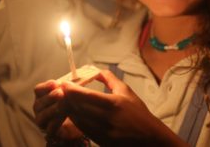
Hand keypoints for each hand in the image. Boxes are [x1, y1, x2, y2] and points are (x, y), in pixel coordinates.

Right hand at [34, 80, 84, 142]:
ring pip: (42, 116)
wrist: (82, 120)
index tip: (56, 84)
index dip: (46, 87)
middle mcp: (39, 109)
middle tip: (60, 93)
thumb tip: (65, 84)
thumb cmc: (75, 102)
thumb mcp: (72, 92)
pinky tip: (64, 117)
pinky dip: (56, 123)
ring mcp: (43, 122)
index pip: (38, 90)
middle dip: (50, 98)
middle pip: (39, 103)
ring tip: (63, 105)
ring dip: (52, 110)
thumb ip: (68, 87)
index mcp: (42, 96)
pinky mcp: (50, 132)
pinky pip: (49, 129)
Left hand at [59, 70, 185, 145]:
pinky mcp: (101, 141)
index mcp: (114, 104)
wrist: (149, 138)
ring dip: (69, 110)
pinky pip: (83, 129)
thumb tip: (96, 70)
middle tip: (60, 92)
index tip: (64, 84)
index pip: (87, 96)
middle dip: (67, 99)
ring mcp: (103, 132)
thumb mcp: (126, 92)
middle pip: (79, 108)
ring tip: (65, 102)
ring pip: (78, 120)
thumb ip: (110, 79)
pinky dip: (76, 120)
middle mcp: (107, 119)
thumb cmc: (139, 113)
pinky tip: (74, 114)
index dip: (72, 90)